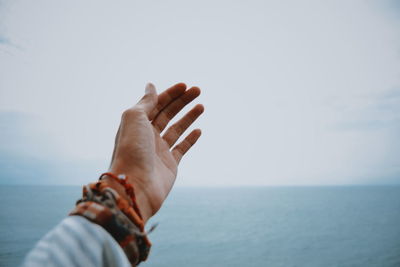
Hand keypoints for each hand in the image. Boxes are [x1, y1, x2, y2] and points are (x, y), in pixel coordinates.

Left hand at [108, 83, 203, 222]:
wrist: (135, 186)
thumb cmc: (132, 150)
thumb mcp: (135, 118)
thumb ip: (146, 102)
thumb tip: (151, 86)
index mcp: (137, 124)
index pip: (156, 104)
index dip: (170, 94)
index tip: (185, 86)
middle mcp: (148, 135)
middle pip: (167, 113)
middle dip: (182, 101)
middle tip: (198, 90)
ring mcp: (159, 150)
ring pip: (176, 129)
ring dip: (188, 117)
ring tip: (201, 106)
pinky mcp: (170, 165)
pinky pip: (182, 148)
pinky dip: (191, 138)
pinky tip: (198, 130)